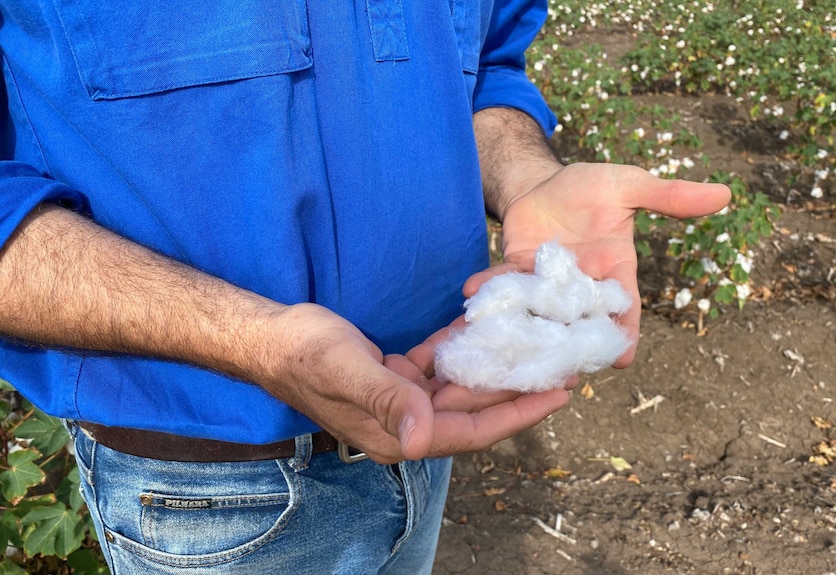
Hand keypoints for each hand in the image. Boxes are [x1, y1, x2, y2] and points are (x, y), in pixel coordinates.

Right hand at [263, 303, 568, 463]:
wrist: (270, 338)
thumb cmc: (303, 354)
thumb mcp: (346, 370)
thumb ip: (386, 400)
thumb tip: (421, 437)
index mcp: (396, 434)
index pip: (470, 431)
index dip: (516, 415)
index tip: (558, 395)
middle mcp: (404, 423)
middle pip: (473, 409)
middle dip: (516, 387)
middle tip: (561, 364)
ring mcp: (400, 401)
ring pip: (460, 386)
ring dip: (494, 366)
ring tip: (536, 345)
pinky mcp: (395, 377)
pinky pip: (439, 366)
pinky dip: (461, 348)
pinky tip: (484, 329)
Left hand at [466, 163, 730, 366]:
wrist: (547, 183)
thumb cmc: (595, 189)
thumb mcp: (630, 186)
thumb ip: (668, 196)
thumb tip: (725, 194)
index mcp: (615, 274)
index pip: (624, 309)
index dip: (625, 333)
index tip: (623, 360)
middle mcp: (580, 288)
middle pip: (580, 324)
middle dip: (573, 348)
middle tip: (563, 374)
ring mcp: (546, 285)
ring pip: (539, 314)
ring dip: (526, 329)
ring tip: (512, 350)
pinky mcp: (515, 273)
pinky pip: (504, 287)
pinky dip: (490, 292)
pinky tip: (473, 299)